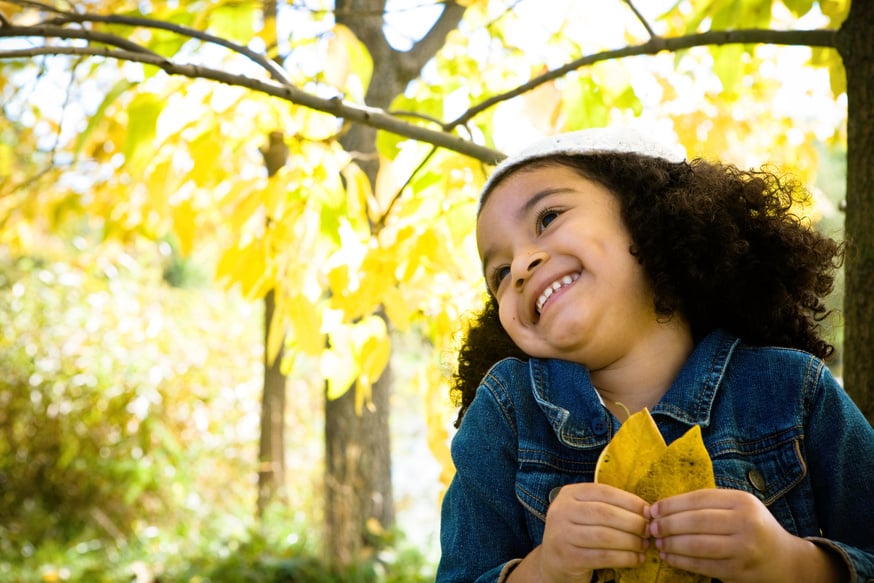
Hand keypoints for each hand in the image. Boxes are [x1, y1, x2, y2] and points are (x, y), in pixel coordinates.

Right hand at [537, 483, 648, 582]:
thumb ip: (609, 507)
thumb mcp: (586, 513)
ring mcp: (561, 534)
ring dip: (631, 542)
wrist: (553, 562)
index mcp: (569, 494)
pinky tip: (636, 559)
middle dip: (633, 523)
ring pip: (605, 536)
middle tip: (648, 531)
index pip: (605, 492)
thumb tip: (646, 511)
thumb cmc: (578, 534)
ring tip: (643, 546)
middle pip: (606, 513)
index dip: (630, 501)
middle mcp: (561, 511)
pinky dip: (625, 558)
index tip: (648, 512)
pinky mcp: (567, 558)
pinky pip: (603, 557)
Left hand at [648, 489, 846, 582]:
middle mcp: (746, 523)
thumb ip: (707, 504)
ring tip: (657, 543)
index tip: (653, 509)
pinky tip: (668, 557)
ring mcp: (743, 548)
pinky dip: (681, 561)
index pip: (699, 499)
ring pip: (697, 545)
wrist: (785, 560)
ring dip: (671, 544)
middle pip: (696, 521)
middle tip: (651, 528)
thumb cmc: (752, 527)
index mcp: (742, 501)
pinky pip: (702, 565)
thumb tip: (663, 507)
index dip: (671, 504)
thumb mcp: (738, 507)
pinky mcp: (738, 571)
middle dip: (667, 525)